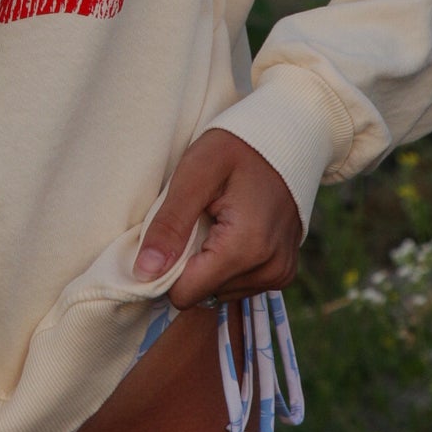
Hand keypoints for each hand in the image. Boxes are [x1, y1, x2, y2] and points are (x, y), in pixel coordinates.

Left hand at [133, 130, 302, 309]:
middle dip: (189, 264)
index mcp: (246, 248)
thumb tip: (145, 272)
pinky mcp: (283, 272)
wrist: (287, 137)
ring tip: (215, 221)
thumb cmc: (236, 147)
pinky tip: (231, 230)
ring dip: (207, 264)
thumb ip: (170, 224)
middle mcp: (269, 270)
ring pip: (219, 292)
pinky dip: (226, 264)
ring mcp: (280, 273)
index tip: (167, 235)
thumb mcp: (195, 173)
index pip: (185, 294)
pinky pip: (239, 285)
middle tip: (196, 220)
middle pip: (202, 294)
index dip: (165, 270)